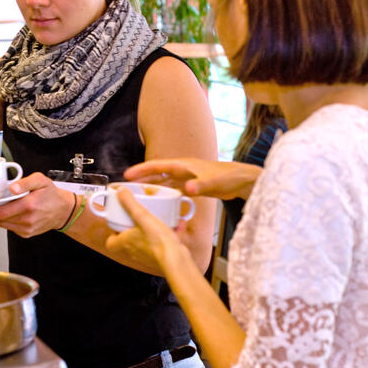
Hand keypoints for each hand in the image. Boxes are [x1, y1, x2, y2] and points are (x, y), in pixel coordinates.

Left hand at [0, 172, 73, 237]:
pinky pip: (10, 228)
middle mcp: (26, 219)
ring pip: (3, 224)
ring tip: (5, 207)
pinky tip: (14, 214)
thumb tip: (11, 188)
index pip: (1, 212)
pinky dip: (7, 221)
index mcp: (28, 205)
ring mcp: (27, 228)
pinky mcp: (27, 233)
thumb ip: (25, 182)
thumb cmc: (51, 195)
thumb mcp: (40, 180)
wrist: (63, 211)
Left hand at [104, 187, 188, 274]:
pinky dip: (168, 234)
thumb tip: (120, 193)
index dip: (112, 232)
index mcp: (126, 242)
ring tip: (158, 220)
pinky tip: (176, 225)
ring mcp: (147, 255)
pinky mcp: (161, 256)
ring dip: (151, 230)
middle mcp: (135, 251)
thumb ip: (130, 203)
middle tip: (138, 218)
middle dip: (133, 228)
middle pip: (128, 240)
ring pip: (146, 241)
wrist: (176, 260)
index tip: (117, 222)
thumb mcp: (142, 216)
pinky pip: (162, 243)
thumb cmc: (158, 242)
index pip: (111, 242)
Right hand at [124, 158, 260, 199]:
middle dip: (142, 178)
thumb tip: (187, 189)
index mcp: (184, 165)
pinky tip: (159, 202)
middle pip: (157, 174)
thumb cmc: (228, 177)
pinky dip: (165, 194)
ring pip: (164, 182)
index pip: (158, 166)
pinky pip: (174, 190)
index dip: (142, 170)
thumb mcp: (212, 182)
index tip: (127, 175)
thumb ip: (199, 186)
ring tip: (138, 194)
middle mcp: (183, 170)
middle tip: (126, 186)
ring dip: (152, 187)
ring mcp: (187, 178)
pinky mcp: (193, 186)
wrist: (242, 180)